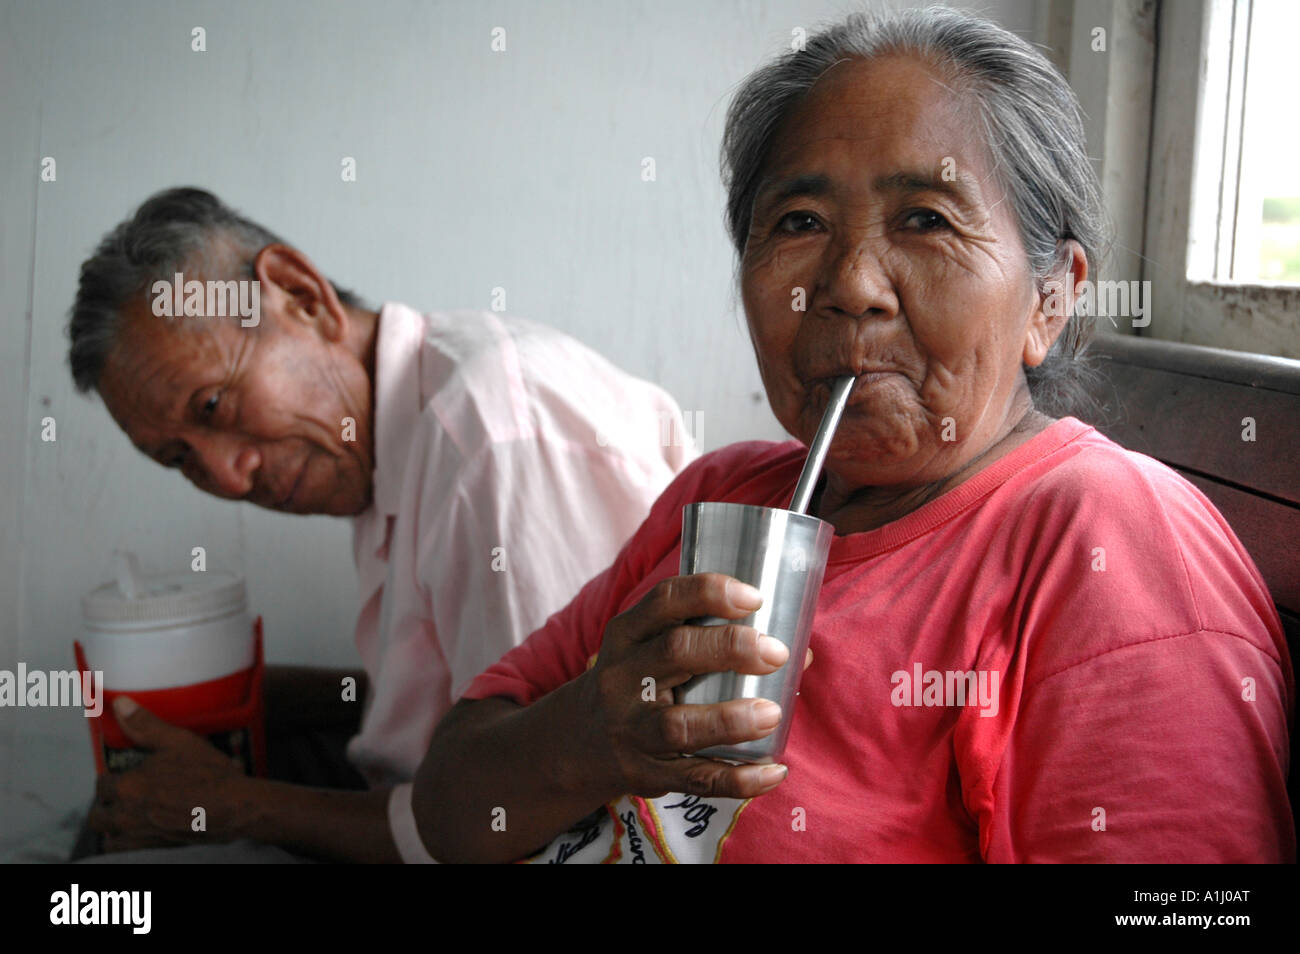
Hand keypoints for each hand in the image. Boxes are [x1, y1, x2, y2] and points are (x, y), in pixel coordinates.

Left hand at [87, 697, 248, 852]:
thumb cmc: (207, 774)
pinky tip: (143, 833)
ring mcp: (139, 838)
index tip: (121, 776)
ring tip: (128, 818)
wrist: (233, 807)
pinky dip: (129, 844)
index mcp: (127, 788)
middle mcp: (126, 817)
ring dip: (113, 829)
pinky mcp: (154, 851)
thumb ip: (145, 724)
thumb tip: (119, 704)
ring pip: (109, 839)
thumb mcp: (178, 742)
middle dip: (105, 807)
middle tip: (121, 798)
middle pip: (98, 817)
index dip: (110, 780)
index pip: (101, 786)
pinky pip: (127, 852)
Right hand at [578, 572, 810, 801]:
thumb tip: (802, 652)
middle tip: (776, 652)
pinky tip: (772, 772)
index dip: (708, 594)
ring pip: (678, 725)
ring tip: (773, 713)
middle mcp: (623, 678)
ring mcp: (631, 729)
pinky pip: (694, 779)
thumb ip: (712, 640)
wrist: (580, 741)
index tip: (754, 597)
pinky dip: (737, 779)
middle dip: (729, 648)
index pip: (664, 602)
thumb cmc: (638, 682)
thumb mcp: (649, 648)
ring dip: (730, 719)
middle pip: (673, 653)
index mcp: (627, 635)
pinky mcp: (644, 773)